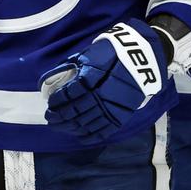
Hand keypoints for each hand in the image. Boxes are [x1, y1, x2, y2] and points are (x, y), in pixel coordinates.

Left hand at [40, 19, 167, 143]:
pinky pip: (104, 131)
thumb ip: (71, 66)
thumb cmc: (111, 53)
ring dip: (70, 127)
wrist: (141, 59)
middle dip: (59, 117)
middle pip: (75, 111)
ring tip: (60, 127)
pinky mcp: (121, 115)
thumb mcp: (88, 54)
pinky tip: (79, 137)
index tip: (49, 103)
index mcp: (91, 77)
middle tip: (50, 118)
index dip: (57, 101)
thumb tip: (52, 77)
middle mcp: (100, 95)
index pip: (68, 94)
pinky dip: (90, 136)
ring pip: (86, 123)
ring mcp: (111, 107)